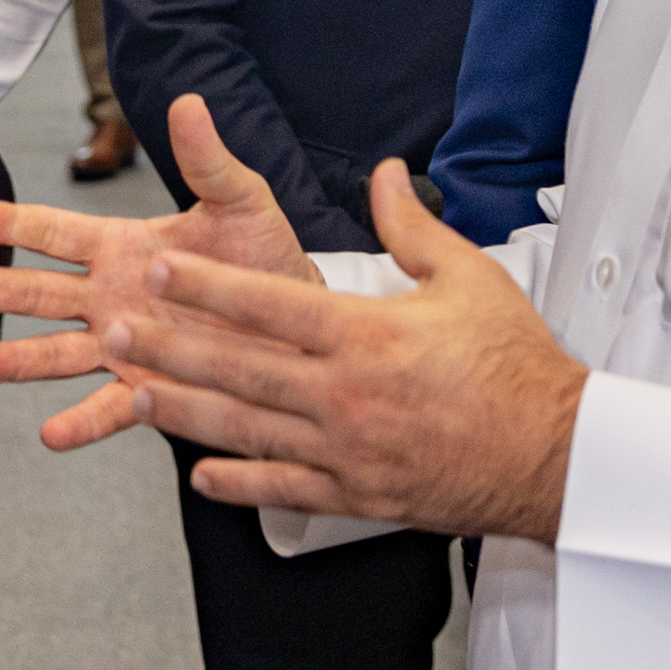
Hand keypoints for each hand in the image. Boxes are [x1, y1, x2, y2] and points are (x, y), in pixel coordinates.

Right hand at [0, 93, 318, 452]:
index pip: (57, 232)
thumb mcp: (241, 204)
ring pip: (55, 351)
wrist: (303, 328)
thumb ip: (207, 161)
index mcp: (122, 247)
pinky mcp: (150, 392)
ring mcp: (124, 347)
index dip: (19, 223)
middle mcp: (109, 297)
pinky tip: (50, 436)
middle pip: (37, 292)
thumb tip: (188, 101)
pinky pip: (109, 409)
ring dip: (15, 359)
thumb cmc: (266, 258)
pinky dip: (81, 424)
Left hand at [115, 160, 587, 544]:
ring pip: (246, 429)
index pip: (268, 304)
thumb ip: (411, 226)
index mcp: (366, 336)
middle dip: (168, 346)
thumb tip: (383, 173)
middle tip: (112, 330)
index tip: (158, 266)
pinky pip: (283, 489)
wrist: (558, 457)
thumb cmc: (517, 364)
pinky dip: (237, 482)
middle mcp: (346, 396)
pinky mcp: (359, 496)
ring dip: (182, 410)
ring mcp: (347, 452)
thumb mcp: (469, 278)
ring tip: (130, 392)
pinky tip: (198, 472)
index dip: (206, 284)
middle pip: (238, 368)